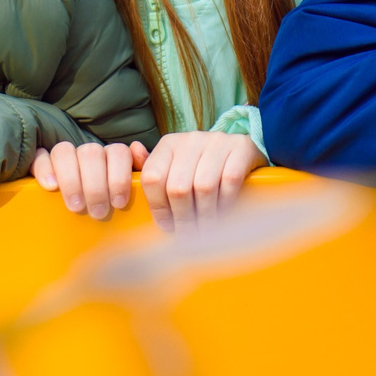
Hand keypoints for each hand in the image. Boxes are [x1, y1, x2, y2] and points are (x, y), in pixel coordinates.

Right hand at [32, 140, 148, 220]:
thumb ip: (139, 172)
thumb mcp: (128, 195)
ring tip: (76, 207)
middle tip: (98, 213)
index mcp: (111, 158)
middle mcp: (88, 153)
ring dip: (71, 180)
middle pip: (91, 153)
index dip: (119, 177)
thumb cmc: (110, 207)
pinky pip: (39, 156)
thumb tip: (137, 149)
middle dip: (95, 186)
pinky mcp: (41, 163)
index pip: (118, 152)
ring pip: (64, 151)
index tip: (118, 203)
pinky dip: (45, 169)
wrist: (78, 221)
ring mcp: (64, 157)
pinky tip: (51, 187)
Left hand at [141, 130, 264, 231]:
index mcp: (169, 144)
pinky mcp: (241, 147)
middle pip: (177, 187)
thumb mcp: (176, 165)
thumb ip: (154, 169)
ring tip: (205, 231)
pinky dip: (225, 203)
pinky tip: (223, 214)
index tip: (167, 226)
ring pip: (203, 187)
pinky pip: (229, 181)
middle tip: (188, 235)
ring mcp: (217, 141)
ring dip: (204, 216)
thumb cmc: (202, 165)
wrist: (242, 149)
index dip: (158, 208)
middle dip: (182, 218)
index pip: (152, 177)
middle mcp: (190, 139)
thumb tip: (133, 152)